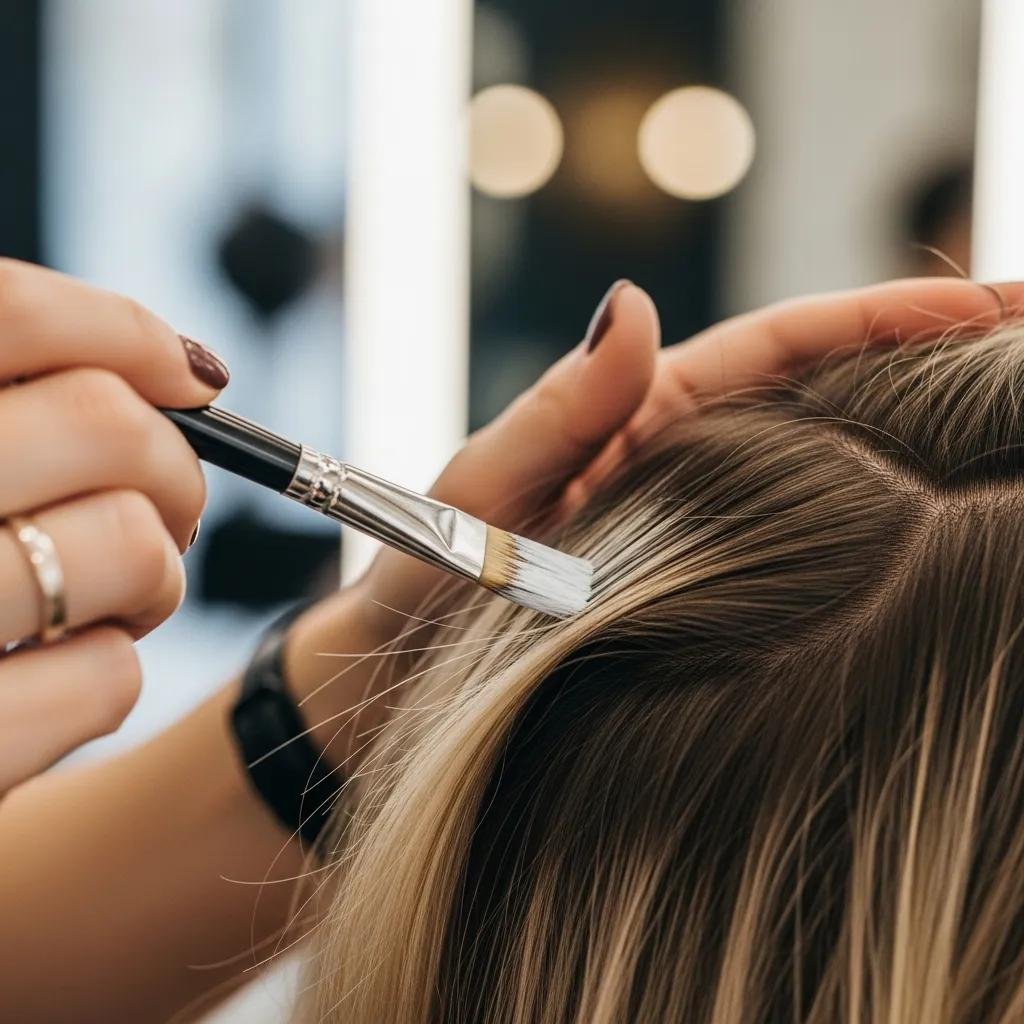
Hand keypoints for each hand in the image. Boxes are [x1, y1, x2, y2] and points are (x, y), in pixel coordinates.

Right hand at [0, 259, 228, 792]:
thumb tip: (186, 370)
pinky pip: (109, 677)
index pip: (5, 311)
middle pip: (105, 425)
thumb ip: (15, 419)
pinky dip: (106, 672)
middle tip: (162, 504)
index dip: (124, 330)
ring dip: (151, 575)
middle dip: (172, 466)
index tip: (192, 375)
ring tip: (105, 599)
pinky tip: (47, 682)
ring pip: (126, 545)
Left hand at [287, 276, 1023, 770]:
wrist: (394, 683)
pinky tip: (941, 546)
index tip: (998, 301)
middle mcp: (689, 467)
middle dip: (941, 369)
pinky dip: (878, 540)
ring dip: (928, 448)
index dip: (892, 319)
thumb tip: (634, 303)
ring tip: (1012, 435)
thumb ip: (556, 409)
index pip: (788, 348)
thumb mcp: (479, 486)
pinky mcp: (705, 605)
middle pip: (835, 398)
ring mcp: (704, 535)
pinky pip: (807, 559)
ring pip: (837, 475)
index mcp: (646, 419)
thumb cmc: (421, 582)